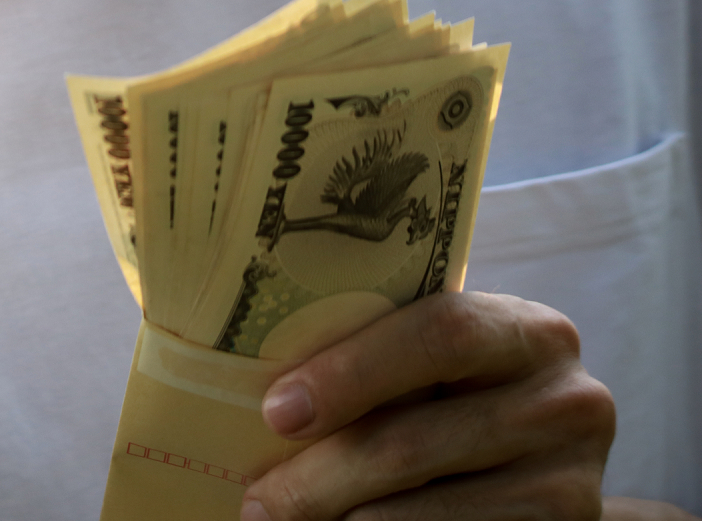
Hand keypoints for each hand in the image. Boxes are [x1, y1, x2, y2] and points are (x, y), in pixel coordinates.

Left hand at [243, 292, 622, 519]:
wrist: (535, 457)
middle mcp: (569, 400)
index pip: (440, 333)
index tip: (276, 412)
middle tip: (258, 502)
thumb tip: (265, 398)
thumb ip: (375, 356)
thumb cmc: (453, 394)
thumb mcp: (430, 362)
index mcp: (529, 330)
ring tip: (281, 520)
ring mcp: (574, 479)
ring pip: (425, 511)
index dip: (352, 372)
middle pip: (415, 441)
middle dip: (320, 476)